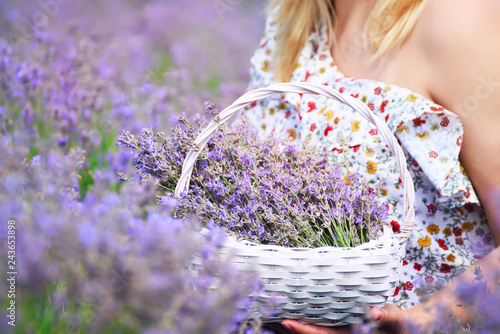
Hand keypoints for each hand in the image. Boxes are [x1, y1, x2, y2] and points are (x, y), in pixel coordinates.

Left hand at [279, 304, 425, 333]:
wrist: (409, 329)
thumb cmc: (403, 326)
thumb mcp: (398, 321)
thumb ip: (387, 318)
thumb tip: (375, 313)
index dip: (304, 330)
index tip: (287, 322)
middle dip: (290, 327)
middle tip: (269, 314)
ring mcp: (340, 330)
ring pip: (313, 329)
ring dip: (293, 323)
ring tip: (272, 311)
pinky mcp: (341, 323)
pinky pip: (320, 322)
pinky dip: (306, 316)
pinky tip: (294, 307)